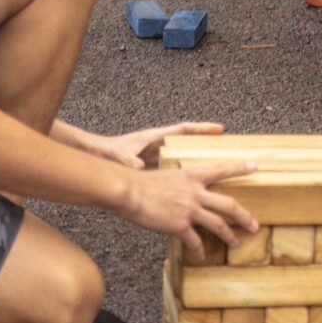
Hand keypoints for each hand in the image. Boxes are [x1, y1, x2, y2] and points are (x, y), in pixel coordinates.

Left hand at [85, 120, 223, 171]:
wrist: (94, 157)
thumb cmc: (105, 153)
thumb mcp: (118, 156)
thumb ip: (129, 161)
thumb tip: (139, 166)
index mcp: (155, 138)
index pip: (183, 130)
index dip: (202, 130)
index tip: (221, 129)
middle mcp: (159, 147)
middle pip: (189, 145)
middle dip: (207, 147)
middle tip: (228, 153)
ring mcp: (157, 158)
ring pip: (183, 160)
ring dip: (198, 166)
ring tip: (219, 175)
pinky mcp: (153, 170)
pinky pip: (174, 173)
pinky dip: (184, 180)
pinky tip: (194, 193)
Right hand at [121, 160, 258, 261]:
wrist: (129, 191)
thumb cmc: (139, 182)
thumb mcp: (165, 175)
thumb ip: (178, 185)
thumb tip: (180, 191)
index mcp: (192, 176)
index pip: (221, 170)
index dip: (239, 168)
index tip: (254, 167)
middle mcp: (196, 193)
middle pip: (229, 205)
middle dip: (244, 216)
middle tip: (255, 225)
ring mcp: (190, 210)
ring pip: (218, 225)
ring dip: (229, 236)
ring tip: (236, 244)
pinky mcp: (179, 225)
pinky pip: (195, 241)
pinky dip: (199, 250)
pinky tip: (201, 256)